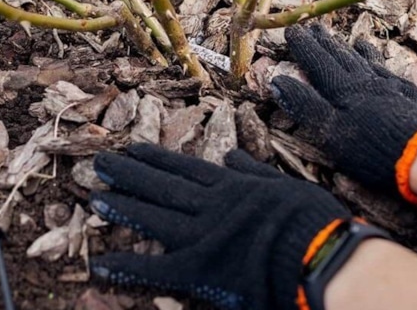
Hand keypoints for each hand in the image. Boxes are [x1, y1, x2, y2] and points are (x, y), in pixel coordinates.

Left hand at [89, 143, 350, 309]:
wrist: (320, 254)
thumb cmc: (313, 222)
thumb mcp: (286, 185)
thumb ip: (255, 172)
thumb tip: (233, 156)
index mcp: (232, 186)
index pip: (185, 169)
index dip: (156, 159)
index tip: (133, 148)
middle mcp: (210, 204)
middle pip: (162, 185)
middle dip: (130, 173)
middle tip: (101, 162)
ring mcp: (201, 234)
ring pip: (153, 216)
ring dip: (123, 205)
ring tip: (96, 196)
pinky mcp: (198, 268)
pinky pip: (155, 268)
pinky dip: (127, 266)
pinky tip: (100, 263)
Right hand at [271, 24, 416, 209]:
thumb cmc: (370, 149)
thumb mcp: (329, 131)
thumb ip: (304, 105)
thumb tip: (278, 81)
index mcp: (343, 90)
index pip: (318, 62)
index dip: (303, 46)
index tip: (291, 30)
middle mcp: (365, 82)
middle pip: (341, 56)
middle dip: (324, 42)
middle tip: (313, 26)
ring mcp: (388, 87)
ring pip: (364, 61)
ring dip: (350, 48)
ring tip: (343, 38)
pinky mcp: (406, 96)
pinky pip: (386, 70)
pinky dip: (375, 60)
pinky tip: (376, 58)